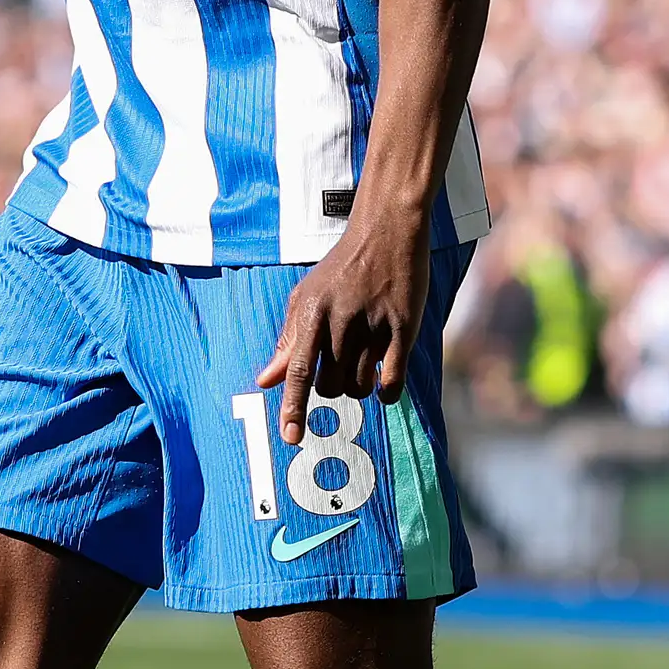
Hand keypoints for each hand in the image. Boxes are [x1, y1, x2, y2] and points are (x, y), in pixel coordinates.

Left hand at [253, 205, 433, 445]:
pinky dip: (386, 391)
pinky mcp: (404, 327)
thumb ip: (288, 341)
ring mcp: (374, 325)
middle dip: (334, 386)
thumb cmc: (341, 268)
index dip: (292, 407)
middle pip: (331, 387)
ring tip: (362, 360)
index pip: (298, 370)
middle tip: (341, 363)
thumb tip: (265, 381)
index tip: (290, 438)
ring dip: (359, 386)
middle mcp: (341, 321)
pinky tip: (384, 383)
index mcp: (312, 313)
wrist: (386, 230)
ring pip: (360, 387)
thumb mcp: (307, 297)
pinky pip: (392, 381)